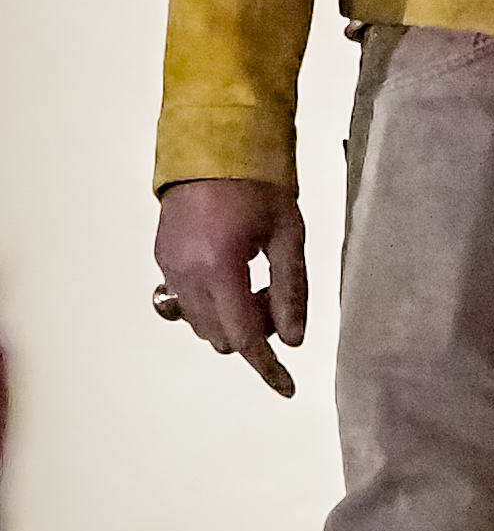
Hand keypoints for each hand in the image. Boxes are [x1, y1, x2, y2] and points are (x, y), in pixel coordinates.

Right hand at [153, 178, 306, 397]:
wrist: (215, 142)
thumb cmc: (260, 181)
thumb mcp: (289, 234)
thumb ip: (292, 289)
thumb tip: (294, 339)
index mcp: (221, 268)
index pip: (245, 337)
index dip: (267, 366)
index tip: (286, 387)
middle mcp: (187, 274)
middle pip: (221, 337)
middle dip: (253, 330)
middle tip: (276, 294)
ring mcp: (169, 268)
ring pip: (200, 324)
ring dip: (231, 318)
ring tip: (256, 278)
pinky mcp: (162, 259)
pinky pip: (185, 301)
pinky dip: (212, 302)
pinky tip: (234, 270)